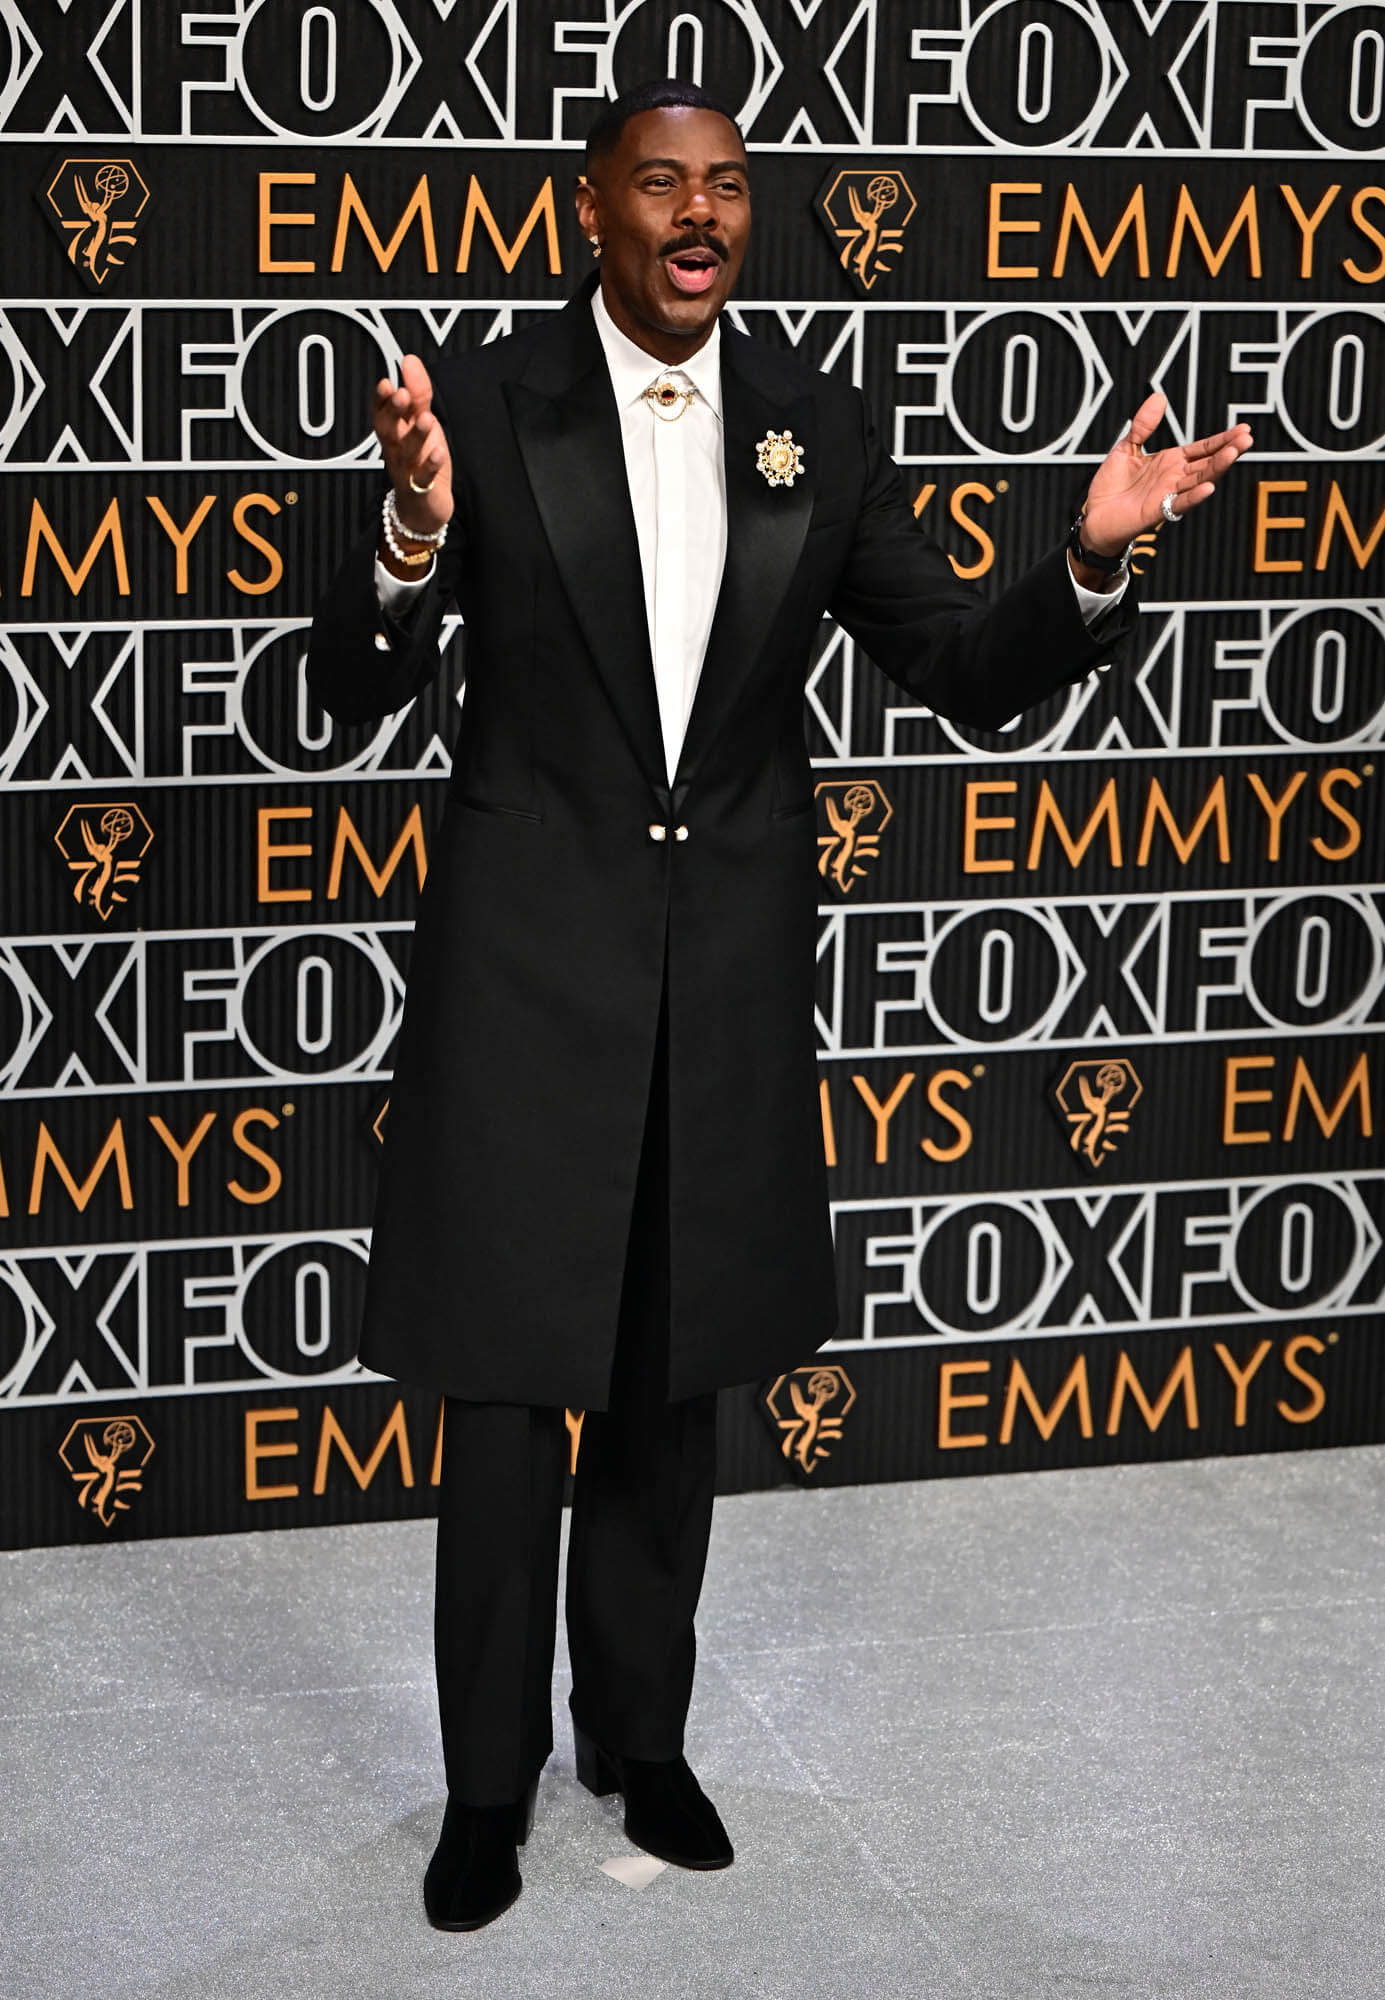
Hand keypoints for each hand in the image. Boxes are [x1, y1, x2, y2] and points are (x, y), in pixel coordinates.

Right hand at [372, 354, 453, 537]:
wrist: (424, 508)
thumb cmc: (421, 462)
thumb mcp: (421, 421)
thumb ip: (418, 393)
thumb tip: (410, 360)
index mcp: (394, 433)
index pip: (381, 413)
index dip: (381, 399)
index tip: (386, 382)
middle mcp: (396, 451)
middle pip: (387, 430)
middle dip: (392, 412)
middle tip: (401, 394)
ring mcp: (407, 471)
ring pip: (406, 452)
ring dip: (414, 435)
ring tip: (426, 419)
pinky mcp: (421, 490)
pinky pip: (424, 478)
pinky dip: (430, 465)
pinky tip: (438, 453)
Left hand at [1080, 392, 1251, 556]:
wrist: (1094, 517)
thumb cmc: (1110, 487)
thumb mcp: (1126, 448)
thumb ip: (1143, 426)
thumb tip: (1158, 398)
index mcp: (1171, 462)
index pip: (1203, 448)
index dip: (1222, 439)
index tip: (1243, 429)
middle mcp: (1175, 478)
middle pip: (1208, 462)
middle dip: (1228, 450)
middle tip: (1247, 438)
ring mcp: (1168, 495)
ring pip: (1199, 480)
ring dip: (1217, 467)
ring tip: (1234, 452)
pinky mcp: (1157, 512)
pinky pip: (1180, 504)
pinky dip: (1194, 497)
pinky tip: (1208, 488)